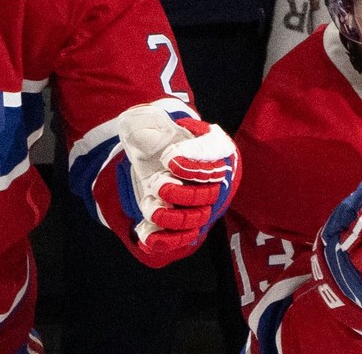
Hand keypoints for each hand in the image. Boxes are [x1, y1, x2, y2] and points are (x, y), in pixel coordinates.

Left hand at [117, 99, 238, 253]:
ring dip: (173, 219)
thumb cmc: (162, 135)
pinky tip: (146, 237)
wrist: (153, 153)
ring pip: (195, 220)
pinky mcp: (184, 223)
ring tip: (152, 208)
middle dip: (182, 194)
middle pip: (206, 196)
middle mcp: (213, 181)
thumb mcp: (157, 121)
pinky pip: (181, 239)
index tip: (168, 159)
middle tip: (158, 184)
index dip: (193, 161)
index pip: (212, 157)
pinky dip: (165, 241)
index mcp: (215, 151)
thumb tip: (172, 130)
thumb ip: (159, 122)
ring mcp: (200, 205)